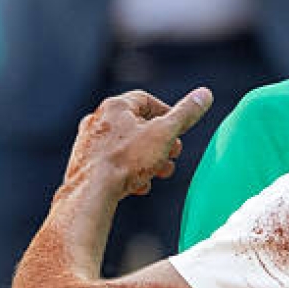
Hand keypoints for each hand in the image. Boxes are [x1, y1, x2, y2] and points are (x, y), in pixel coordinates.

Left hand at [64, 87, 212, 198]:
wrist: (91, 193)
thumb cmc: (125, 160)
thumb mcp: (164, 134)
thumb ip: (185, 114)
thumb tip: (204, 94)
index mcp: (115, 107)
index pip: (146, 100)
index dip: (167, 113)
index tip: (178, 128)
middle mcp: (97, 121)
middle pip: (137, 126)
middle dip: (161, 142)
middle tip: (173, 155)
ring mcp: (88, 144)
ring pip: (126, 147)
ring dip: (147, 159)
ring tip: (159, 173)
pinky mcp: (84, 165)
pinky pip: (113, 164)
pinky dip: (129, 172)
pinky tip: (139, 185)